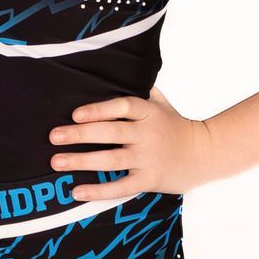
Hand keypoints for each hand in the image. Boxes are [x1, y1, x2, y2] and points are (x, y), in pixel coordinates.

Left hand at [49, 89, 215, 204]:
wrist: (204, 154)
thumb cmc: (174, 125)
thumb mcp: (161, 103)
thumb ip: (139, 89)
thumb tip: (112, 67)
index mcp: (149, 112)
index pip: (122, 107)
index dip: (99, 109)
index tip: (75, 114)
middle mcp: (148, 134)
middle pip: (111, 133)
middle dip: (80, 135)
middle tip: (54, 136)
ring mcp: (148, 158)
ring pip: (112, 160)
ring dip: (82, 161)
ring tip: (57, 162)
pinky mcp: (149, 180)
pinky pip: (121, 186)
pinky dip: (99, 190)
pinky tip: (76, 190)